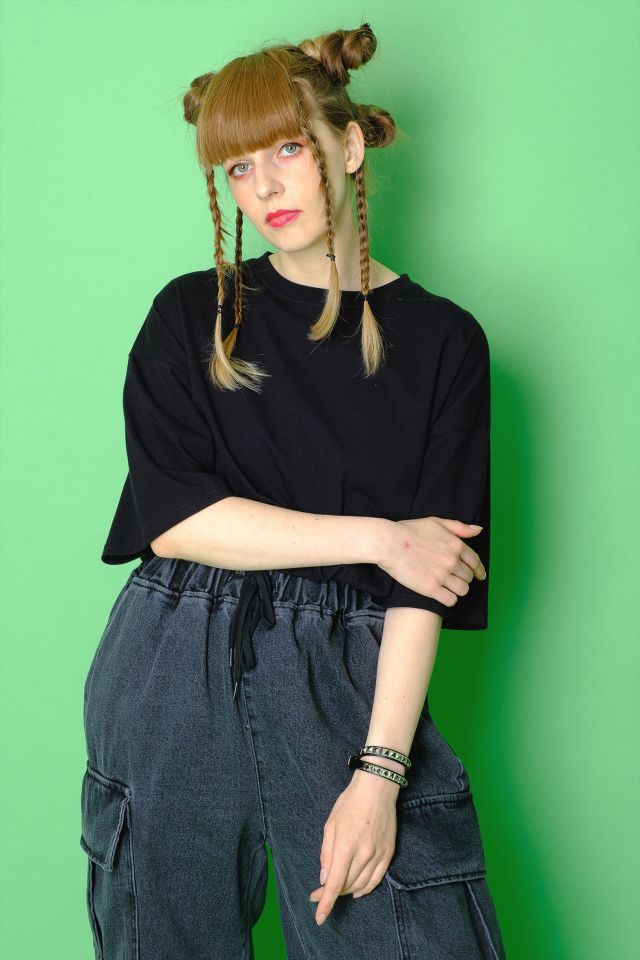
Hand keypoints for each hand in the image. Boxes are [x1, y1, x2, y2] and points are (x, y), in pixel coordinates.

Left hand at [308, 770, 397, 925]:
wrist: (377, 788)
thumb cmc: (350, 803)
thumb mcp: (330, 824)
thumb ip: (326, 853)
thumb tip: (325, 878)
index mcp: (345, 846)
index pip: (334, 884)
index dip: (326, 903)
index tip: (320, 918)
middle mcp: (363, 855)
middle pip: (346, 885)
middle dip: (331, 894)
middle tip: (319, 893)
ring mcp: (378, 855)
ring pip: (361, 885)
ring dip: (347, 891)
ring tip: (336, 888)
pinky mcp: (388, 853)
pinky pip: (376, 879)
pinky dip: (365, 888)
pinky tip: (357, 891)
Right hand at [379, 516, 485, 607]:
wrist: (389, 543)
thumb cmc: (410, 531)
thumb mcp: (436, 522)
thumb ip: (460, 527)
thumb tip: (478, 529)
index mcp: (456, 545)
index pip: (475, 562)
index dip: (479, 570)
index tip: (480, 575)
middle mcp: (452, 561)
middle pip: (469, 577)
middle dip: (464, 578)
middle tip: (456, 578)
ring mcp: (442, 576)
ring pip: (463, 590)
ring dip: (458, 590)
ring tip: (450, 587)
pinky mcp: (431, 589)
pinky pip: (451, 600)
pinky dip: (449, 599)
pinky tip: (443, 595)